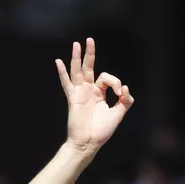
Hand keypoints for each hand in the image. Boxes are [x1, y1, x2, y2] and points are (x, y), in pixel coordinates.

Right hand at [58, 39, 133, 153]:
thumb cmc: (101, 131)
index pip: (108, 79)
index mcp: (99, 94)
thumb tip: (126, 88)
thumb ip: (125, 101)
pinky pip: (67, 83)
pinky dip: (62, 73)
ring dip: (77, 57)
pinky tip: (58, 61)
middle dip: (90, 54)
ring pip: (78, 71)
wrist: (89, 144)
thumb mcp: (118, 114)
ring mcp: (80, 93)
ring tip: (77, 44)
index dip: (117, 82)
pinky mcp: (73, 98)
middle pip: (89, 68)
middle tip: (90, 39)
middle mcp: (88, 91)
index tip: (121, 93)